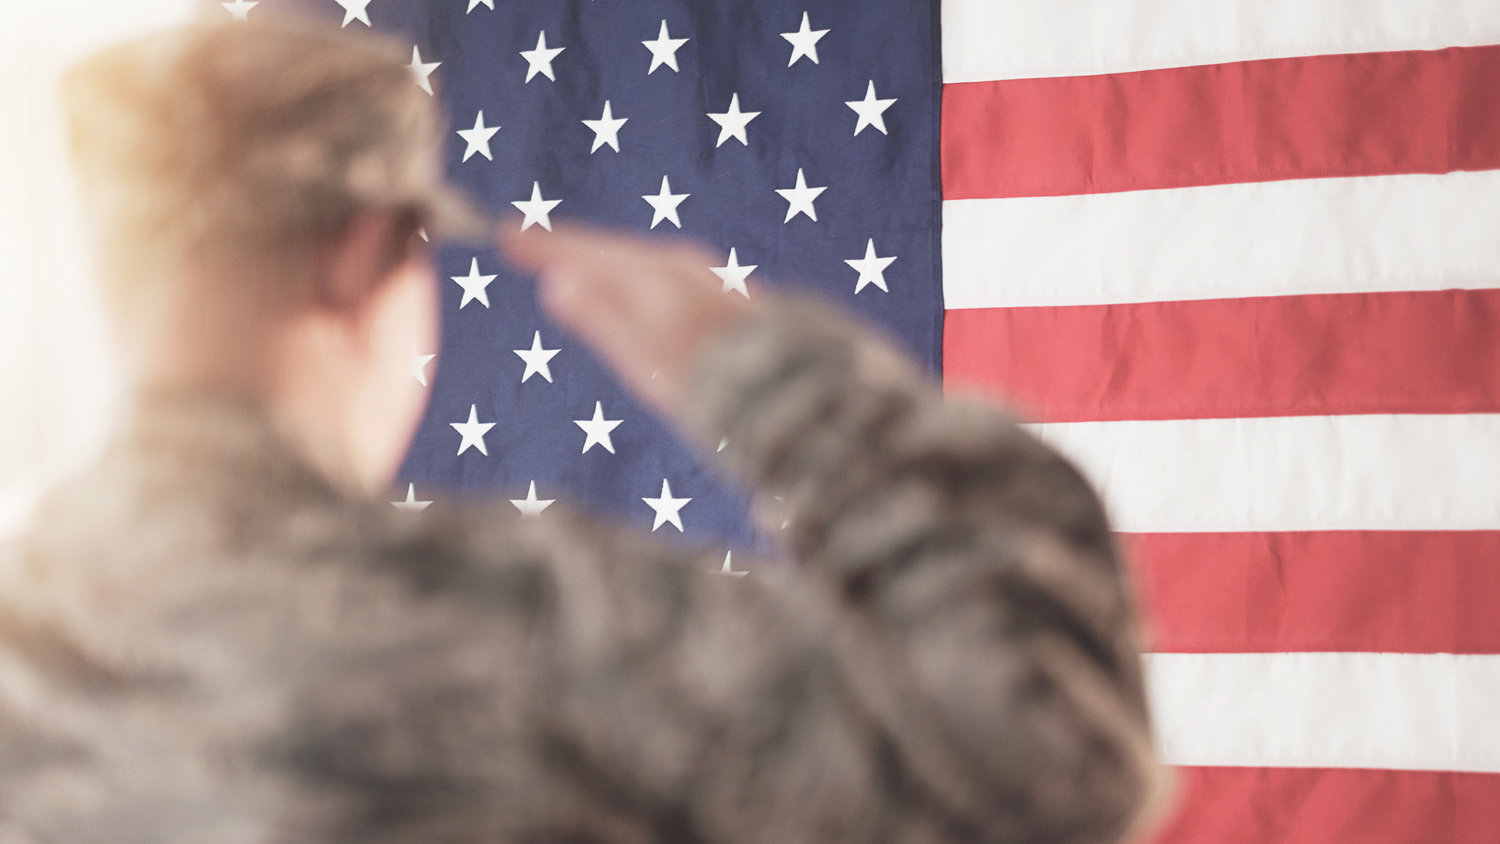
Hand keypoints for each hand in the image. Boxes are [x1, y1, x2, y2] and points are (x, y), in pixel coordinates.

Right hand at [501, 222, 759, 414]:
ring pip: (642, 260)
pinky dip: (638, 274)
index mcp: (655, 277)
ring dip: (604, 258)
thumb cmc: (710, 385)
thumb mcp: (645, 360)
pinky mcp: (727, 297)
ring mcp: (709, 279)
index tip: (504, 235)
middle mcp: (683, 267)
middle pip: (613, 251)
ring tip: (573, 261)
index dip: (545, 246)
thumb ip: (602, 319)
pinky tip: (637, 288)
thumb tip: (556, 283)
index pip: (586, 252)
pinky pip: (666, 274)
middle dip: (570, 246)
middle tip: (525, 241)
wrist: (792, 392)